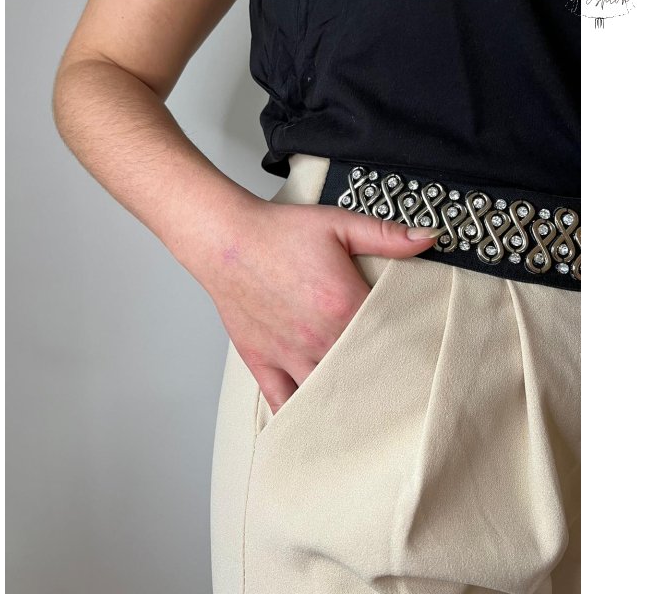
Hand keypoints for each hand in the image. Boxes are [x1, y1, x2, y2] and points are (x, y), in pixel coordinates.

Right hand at [188, 199, 441, 413]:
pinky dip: (299, 417)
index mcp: (343, 306)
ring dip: (346, 406)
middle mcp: (318, 337)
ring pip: (325, 395)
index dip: (409, 352)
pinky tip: (315, 428)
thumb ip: (386, 236)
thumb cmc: (277, 233)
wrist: (224, 239)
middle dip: (382, 386)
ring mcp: (289, 354)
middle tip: (404, 397)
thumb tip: (429, 237)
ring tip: (367, 418)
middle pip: (362, 375)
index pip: (390, 341)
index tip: (424, 360)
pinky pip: (282, 402)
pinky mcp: (263, 362)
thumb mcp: (338, 225)